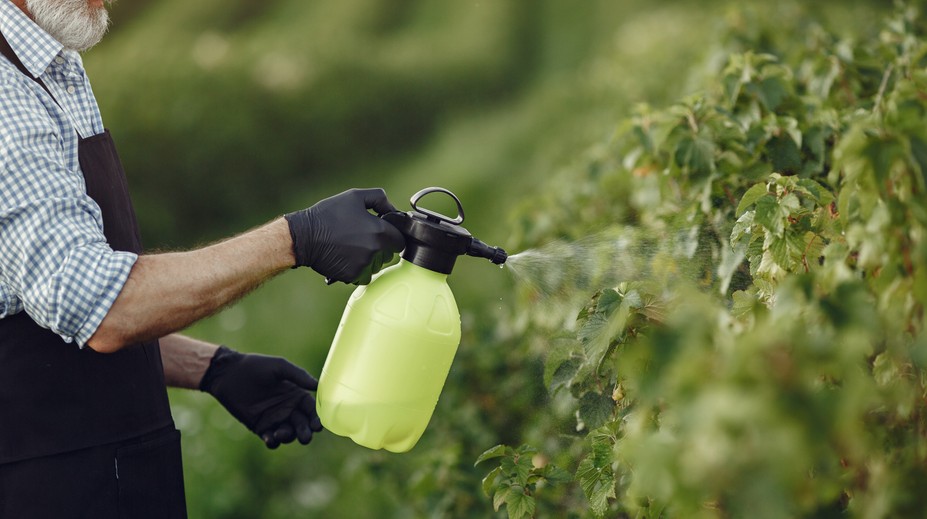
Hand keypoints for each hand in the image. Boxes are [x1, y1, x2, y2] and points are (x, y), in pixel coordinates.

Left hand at [199, 346, 322, 447]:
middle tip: (305, 437)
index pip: (311, 409)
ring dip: (289, 437)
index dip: (316, 418)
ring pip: (288, 434)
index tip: (318, 426)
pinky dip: (273, 442)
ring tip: (281, 433)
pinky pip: (271, 439)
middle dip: (306, 432)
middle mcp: (288, 408)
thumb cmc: (255, 366)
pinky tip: (270, 437)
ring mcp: (274, 419)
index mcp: (296, 395)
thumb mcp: (279, 366)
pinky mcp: (260, 427)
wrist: (228, 374)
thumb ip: (298, 375)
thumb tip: (318, 385)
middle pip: (303, 425)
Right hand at [285, 188, 405, 283]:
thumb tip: (393, 210)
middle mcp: (375, 251)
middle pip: (388, 254)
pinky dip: (357, 268)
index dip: (393, 235)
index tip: (382, 232)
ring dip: (370, 259)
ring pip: (376, 266)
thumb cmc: (328, 215)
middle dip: (380, 247)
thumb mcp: (355, 196)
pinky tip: (346, 257)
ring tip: (352, 247)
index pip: (400, 240)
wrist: (304, 236)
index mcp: (380, 232)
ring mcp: (364, 266)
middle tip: (362, 237)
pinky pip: (363, 275)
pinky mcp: (352, 276)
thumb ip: (380, 199)